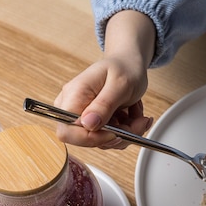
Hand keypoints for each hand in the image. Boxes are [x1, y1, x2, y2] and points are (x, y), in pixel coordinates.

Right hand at [54, 11, 155, 148]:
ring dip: (126, 132)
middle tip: (137, 121)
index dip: (90, 138)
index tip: (115, 133)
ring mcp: (83, 116)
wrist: (129, 64)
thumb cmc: (124, 68)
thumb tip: (87, 124)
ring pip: (101, 141)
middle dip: (116, 135)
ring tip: (137, 114)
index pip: (67, 131)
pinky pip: (108, 137)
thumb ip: (104, 104)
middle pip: (86, 139)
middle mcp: (73, 107)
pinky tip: (134, 115)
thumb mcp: (120, 84)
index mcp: (74, 95)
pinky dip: (126, 130)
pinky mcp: (94, 123)